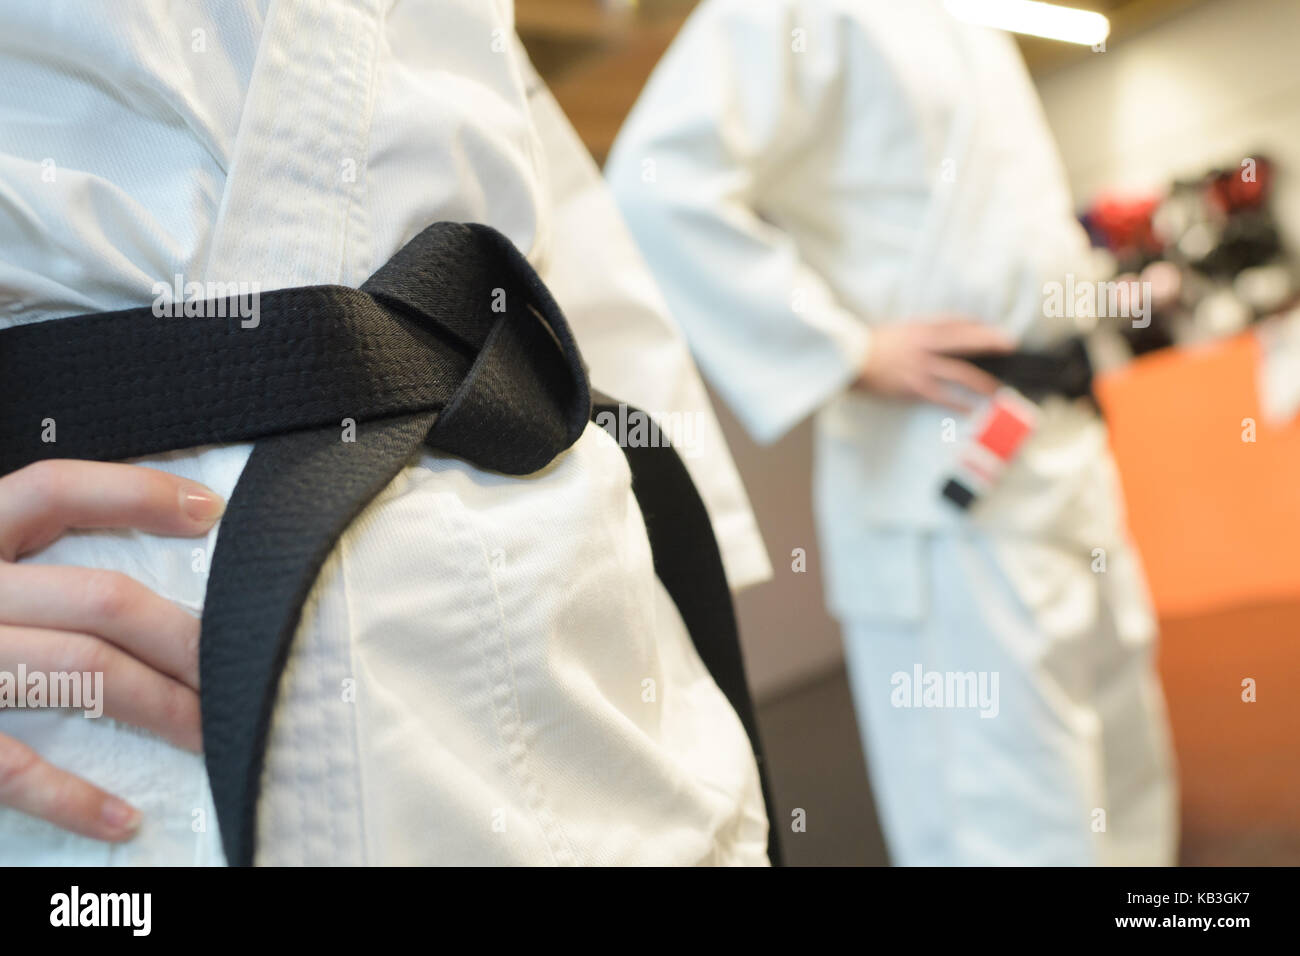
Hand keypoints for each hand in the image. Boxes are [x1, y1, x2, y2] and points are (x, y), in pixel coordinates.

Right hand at [0, 460, 223, 840]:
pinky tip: (124, 817)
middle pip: (97, 597)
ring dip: (162, 706)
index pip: (51, 490)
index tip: (207, 509)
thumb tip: (139, 552)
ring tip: (216, 732)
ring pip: (78, 672)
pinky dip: (71, 797)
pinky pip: (7, 765)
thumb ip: (21, 556)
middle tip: (250, 664)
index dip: (133, 493)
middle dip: (186, 636)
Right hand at [853, 318, 1015, 411]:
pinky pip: (941, 396)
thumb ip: (920, 330)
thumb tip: (941, 335)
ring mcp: (920, 366)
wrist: (849, 358)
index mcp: (920, 327)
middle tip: (1009, 345)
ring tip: (996, 390)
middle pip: (965, 341)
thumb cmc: (870, 344)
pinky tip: (971, 409)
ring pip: (959, 373)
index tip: (992, 328)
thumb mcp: (898, 328)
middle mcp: (924, 345)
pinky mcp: (912, 386)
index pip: (956, 321)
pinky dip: (958, 402)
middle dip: (989, 342)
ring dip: (980, 381)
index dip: (976, 324)